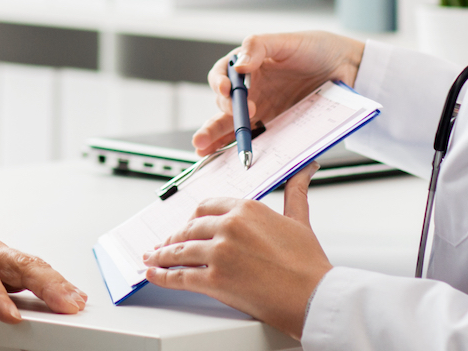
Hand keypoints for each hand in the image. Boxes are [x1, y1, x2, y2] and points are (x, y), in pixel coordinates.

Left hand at [0, 215, 88, 333]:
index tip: (11, 316)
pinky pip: (30, 270)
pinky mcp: (1, 262)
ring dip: (56, 282)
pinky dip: (52, 282)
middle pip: (18, 262)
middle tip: (66, 304)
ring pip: (30, 264)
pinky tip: (67, 296)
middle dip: (45, 283)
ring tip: (75, 302)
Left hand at [141, 163, 331, 340]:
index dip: (192, 218)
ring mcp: (219, 253)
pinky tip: (153, 273)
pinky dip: (161, 275)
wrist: (314, 297)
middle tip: (165, 243)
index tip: (186, 225)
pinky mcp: (213, 279)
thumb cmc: (308, 264)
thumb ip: (296, 192)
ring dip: (162, 255)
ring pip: (179, 250)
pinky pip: (179, 275)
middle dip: (174, 237)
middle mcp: (229, 226)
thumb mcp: (299, 220)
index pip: (206, 207)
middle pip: (189, 228)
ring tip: (153, 258)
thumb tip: (305, 170)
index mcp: (246, 209)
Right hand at [193, 31, 364, 155]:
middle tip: (206, 136)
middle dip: (211, 124)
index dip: (219, 85)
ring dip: (217, 140)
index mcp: (249, 66)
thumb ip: (258, 46)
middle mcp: (253, 90)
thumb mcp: (285, 41)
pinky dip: (246, 148)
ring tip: (204, 151)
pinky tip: (232, 158)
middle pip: (223, 109)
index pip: (223, 77)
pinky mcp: (280, 126)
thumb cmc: (316, 48)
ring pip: (235, 128)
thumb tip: (238, 66)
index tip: (226, 90)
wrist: (348, 67)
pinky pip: (260, 139)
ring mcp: (266, 110)